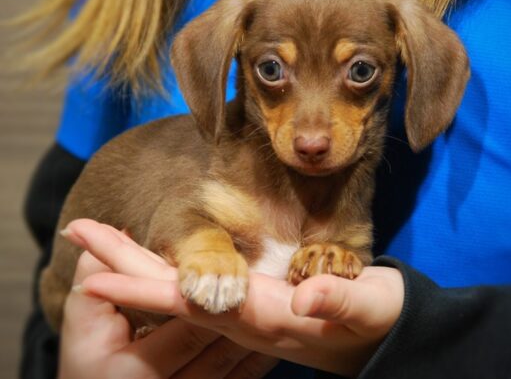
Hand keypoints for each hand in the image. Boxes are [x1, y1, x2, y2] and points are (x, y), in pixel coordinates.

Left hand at [62, 219, 404, 376]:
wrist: (377, 333)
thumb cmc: (373, 319)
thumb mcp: (366, 308)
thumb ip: (339, 300)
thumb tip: (306, 296)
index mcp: (262, 316)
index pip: (191, 303)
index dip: (141, 292)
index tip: (93, 278)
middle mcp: (242, 314)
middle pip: (170, 291)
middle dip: (122, 265)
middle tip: (77, 232)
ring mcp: (244, 307)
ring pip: (179, 284)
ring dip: (138, 262)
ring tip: (102, 239)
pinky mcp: (252, 298)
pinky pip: (198, 282)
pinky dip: (168, 266)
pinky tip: (153, 257)